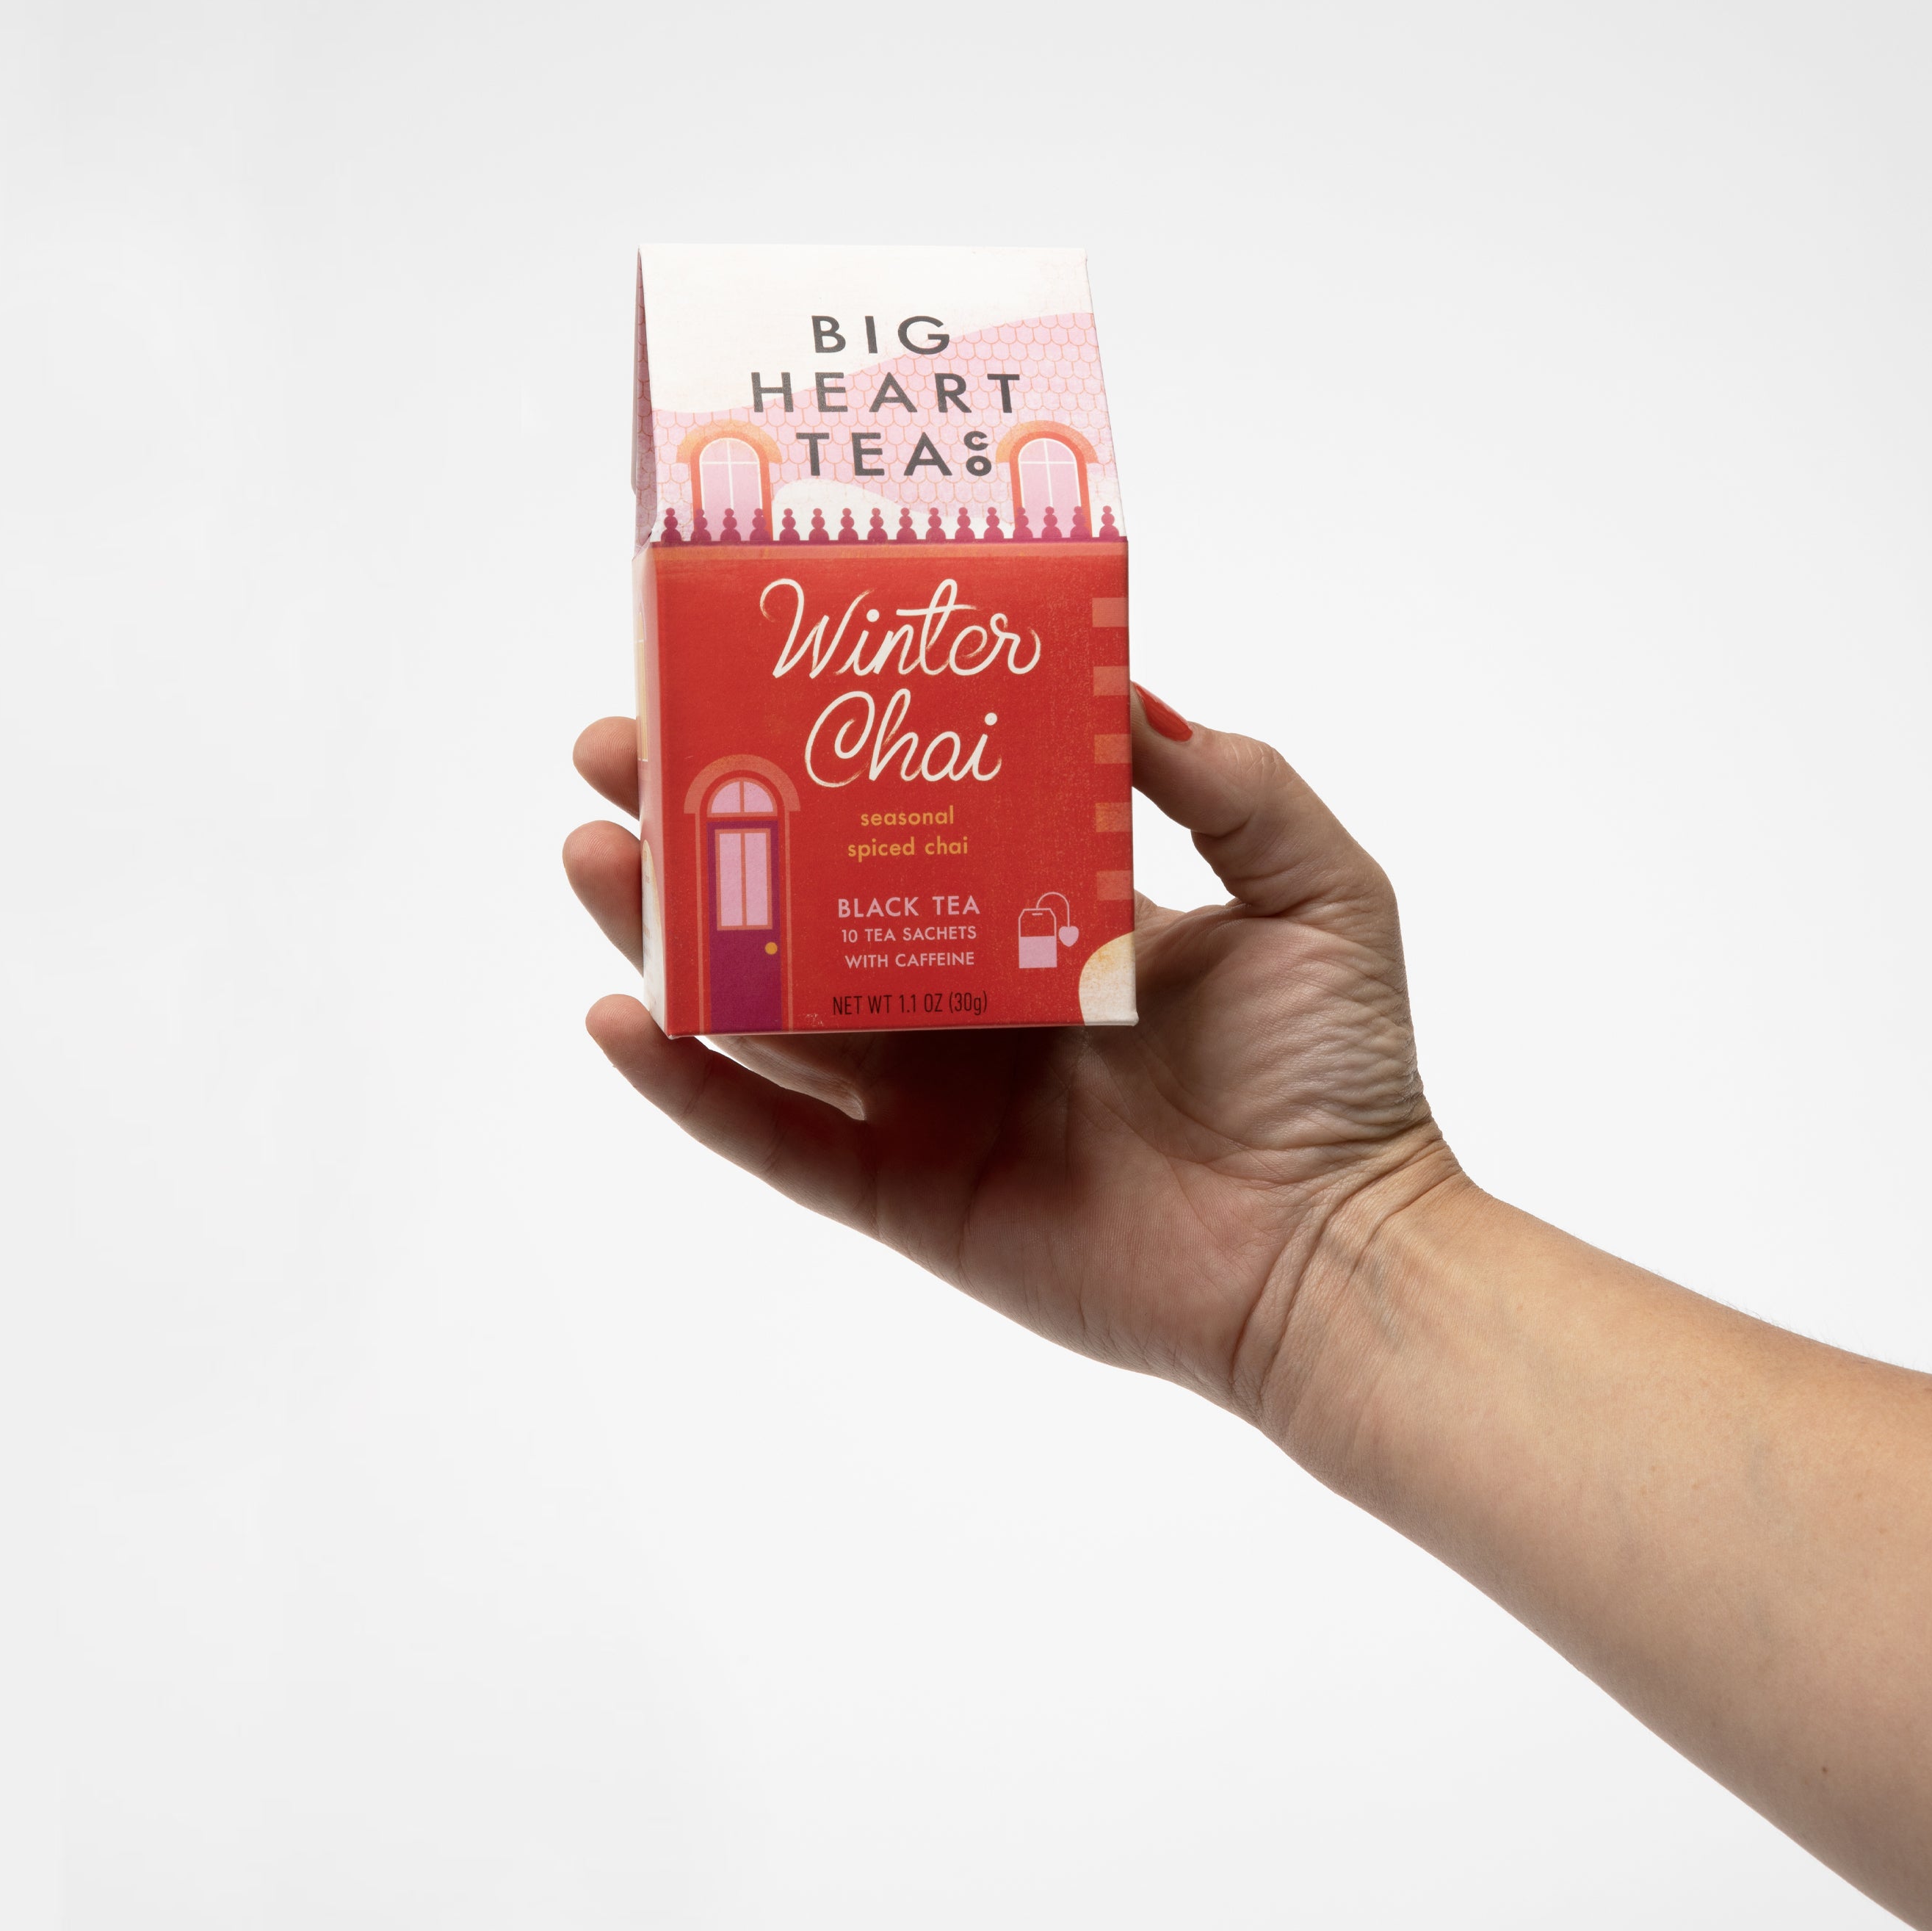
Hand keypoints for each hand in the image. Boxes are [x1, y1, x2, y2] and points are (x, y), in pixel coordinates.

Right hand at [563, 688, 1463, 1427]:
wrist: (1335, 1252)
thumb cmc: (1338, 1075)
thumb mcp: (1311, 887)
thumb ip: (1230, 782)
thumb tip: (1123, 686)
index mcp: (1039, 921)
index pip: (905, 822)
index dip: (826, 755)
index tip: (749, 680)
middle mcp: (966, 1000)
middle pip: (802, 905)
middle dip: (708, 829)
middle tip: (620, 751)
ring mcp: (925, 1101)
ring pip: (764, 1009)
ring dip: (670, 934)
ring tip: (593, 851)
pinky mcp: (903, 1192)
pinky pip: (773, 1138)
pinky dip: (689, 1085)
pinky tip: (621, 1015)